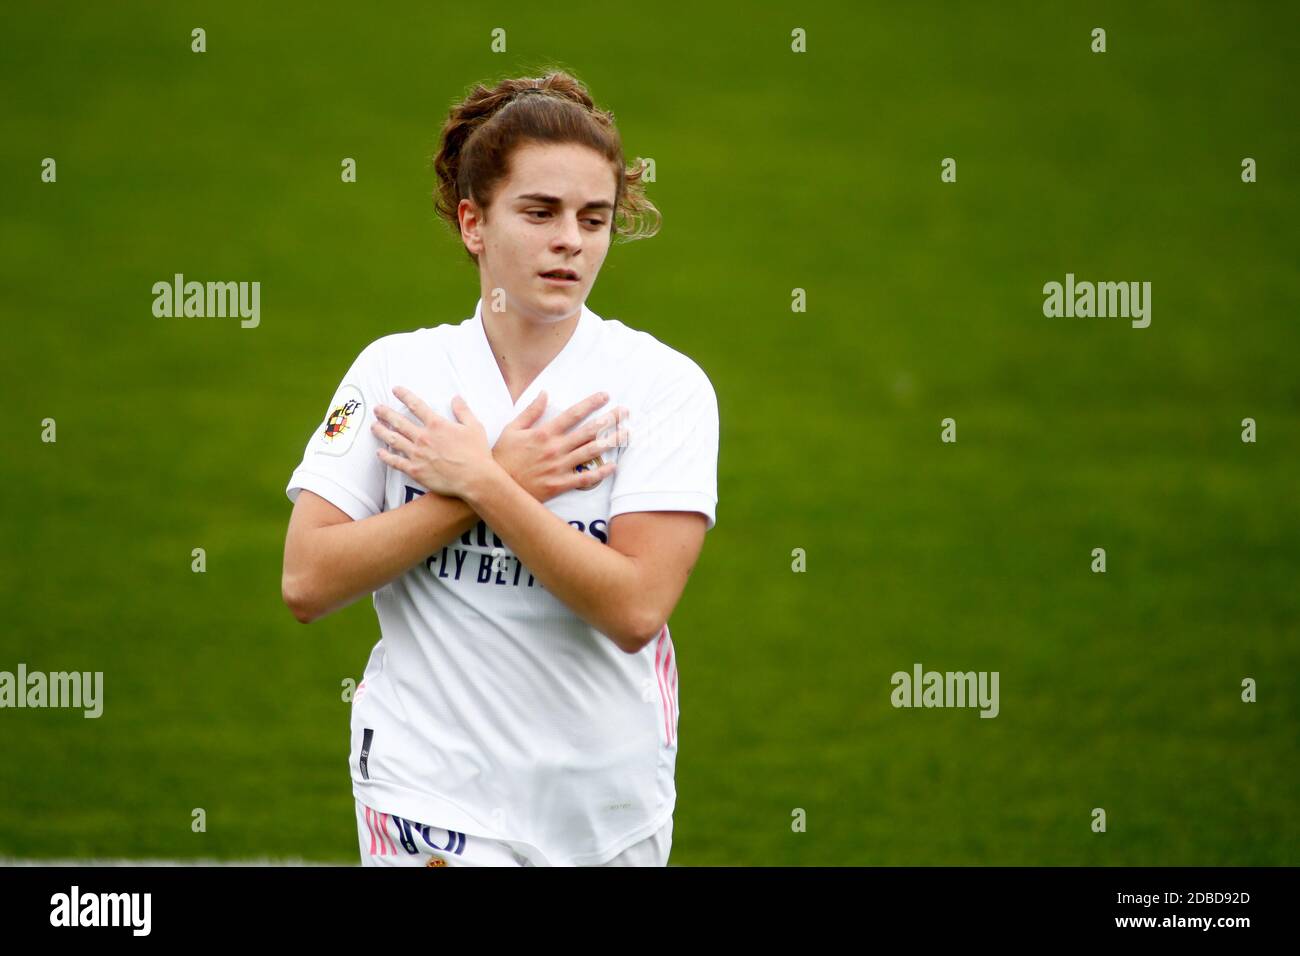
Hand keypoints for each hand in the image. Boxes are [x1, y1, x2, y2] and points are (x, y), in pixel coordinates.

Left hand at [371, 386, 494, 499]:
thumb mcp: (474, 427)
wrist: (475, 479)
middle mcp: (423, 437)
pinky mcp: (415, 470)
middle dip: (386, 413)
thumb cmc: (477, 453)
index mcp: (436, 425)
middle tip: (377, 409)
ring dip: (381, 431)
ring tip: (374, 426)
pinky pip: (396, 462)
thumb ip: (463, 411)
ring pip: (393, 440)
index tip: (395, 390)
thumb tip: (456, 398)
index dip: (404, 395)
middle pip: (399, 422)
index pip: (416, 405)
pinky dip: (386, 457)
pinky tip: (379, 452)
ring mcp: (417, 454)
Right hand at [492, 390, 626, 500]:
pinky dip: (600, 473)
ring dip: (611, 442)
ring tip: (627, 433)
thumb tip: (544, 393)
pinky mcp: (560, 484)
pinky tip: (614, 466)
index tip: (605, 395)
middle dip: (609, 420)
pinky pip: (585, 479)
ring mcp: (559, 467)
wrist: (496, 486)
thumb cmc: (503, 457)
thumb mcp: (512, 429)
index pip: (573, 414)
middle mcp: (555, 448)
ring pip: (591, 452)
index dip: (591, 403)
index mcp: (544, 433)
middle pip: (588, 431)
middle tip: (625, 412)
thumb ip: (530, 411)